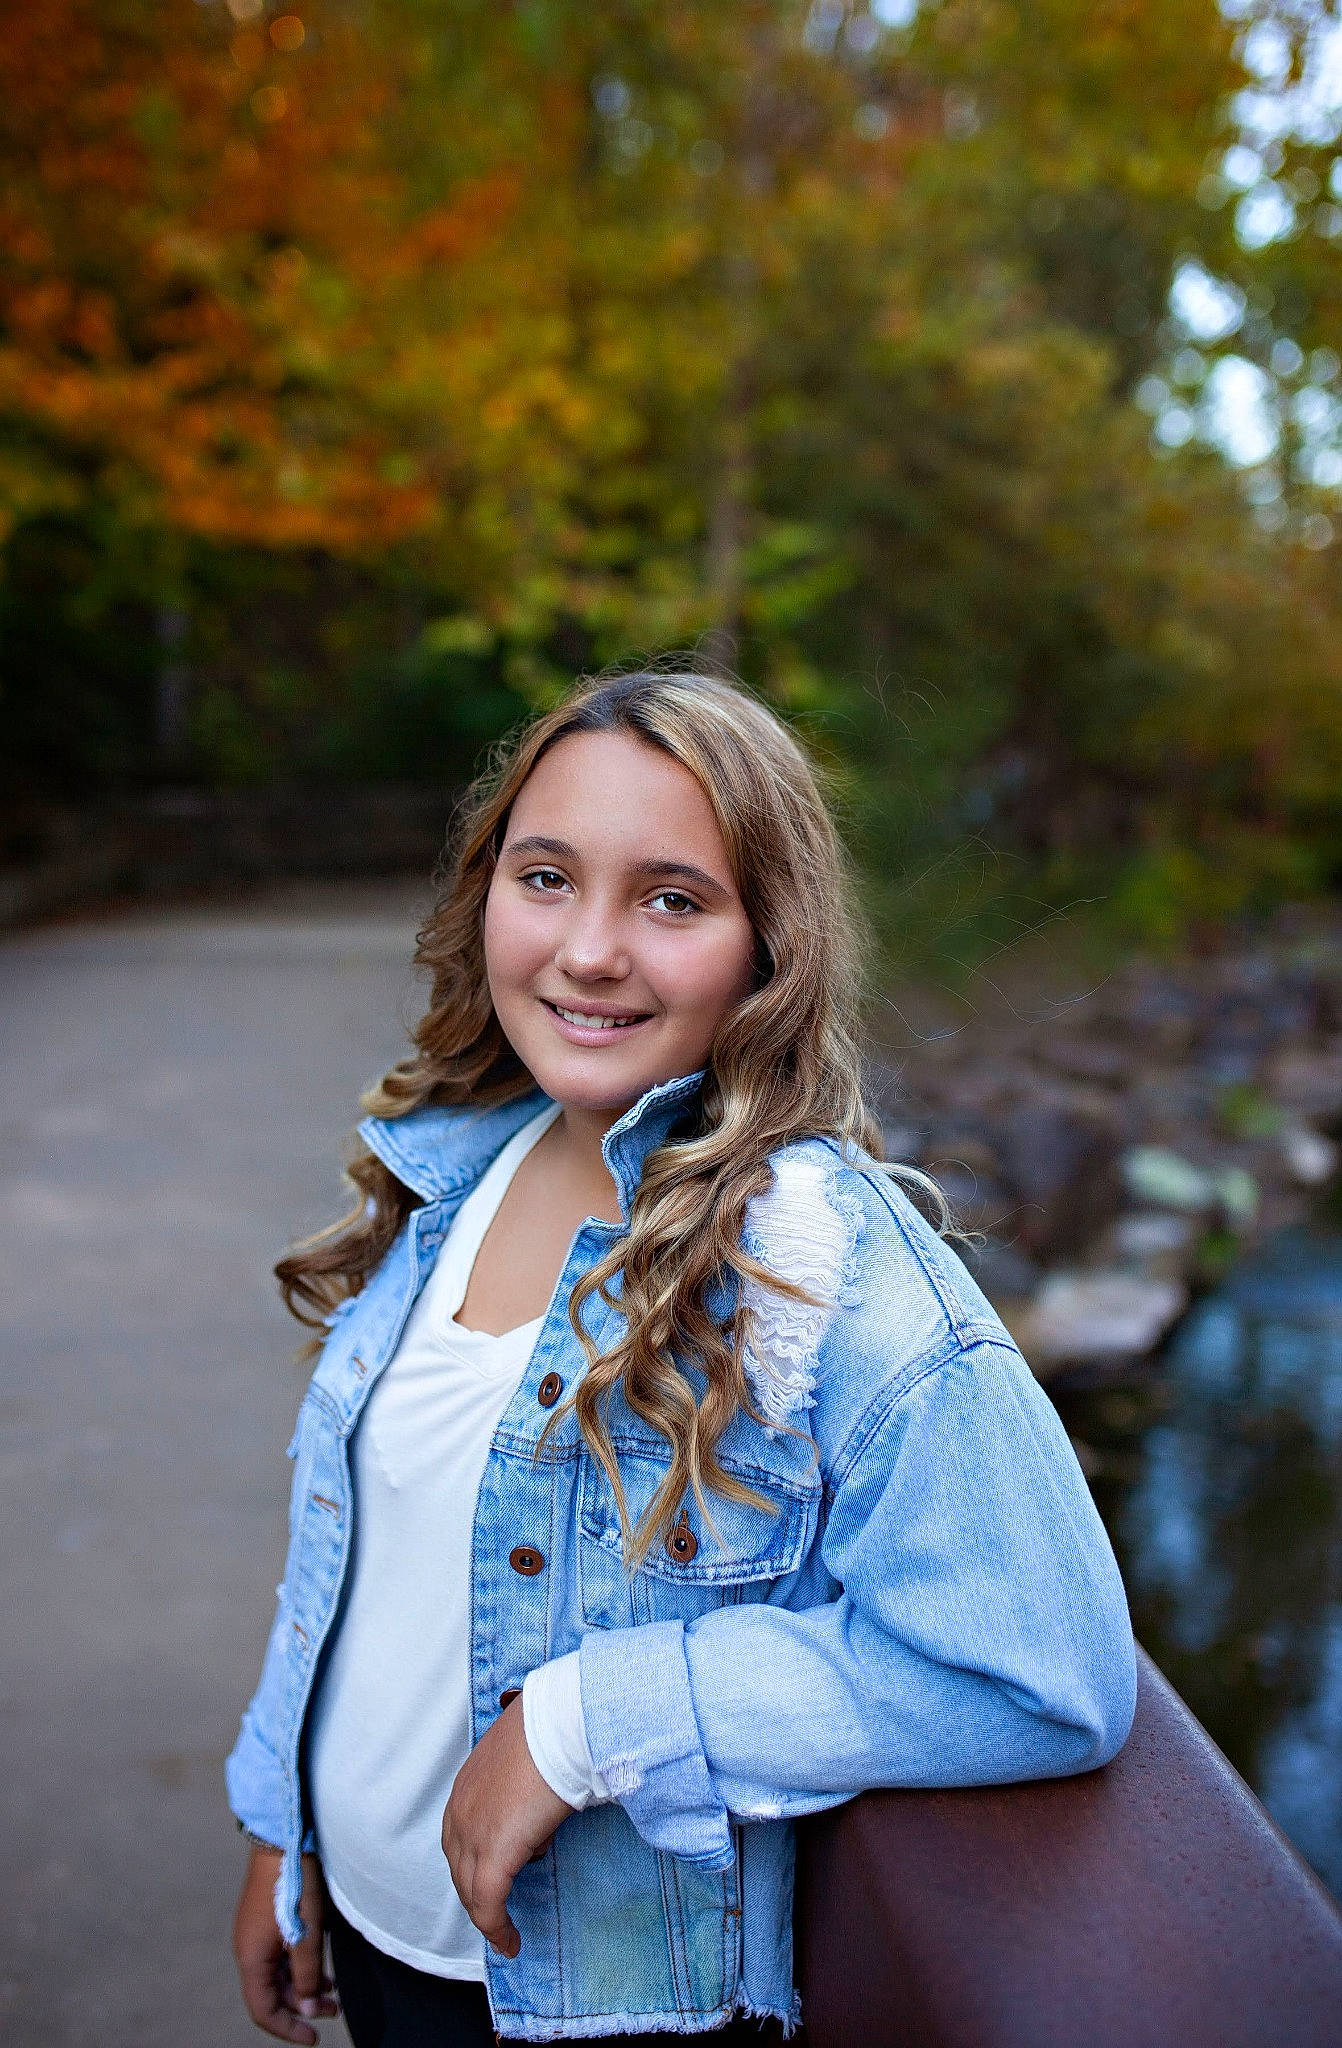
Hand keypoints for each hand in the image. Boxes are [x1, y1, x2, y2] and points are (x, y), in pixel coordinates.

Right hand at [233, 1845, 339, 2044]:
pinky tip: (321, 1968)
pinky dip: (299, 1968)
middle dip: (300, 2007)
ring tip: (331, 1993)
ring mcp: (256, 1933)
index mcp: (251, 1958)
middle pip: (271, 1994)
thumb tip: (305, 2007)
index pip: (263, 2010)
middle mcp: (248, 1949)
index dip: (288, 2028)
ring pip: (277, 1975)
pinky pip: (280, 1956)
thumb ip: (306, 1974)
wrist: (285, 1836)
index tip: (314, 2037)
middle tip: (331, 2011)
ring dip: (302, 1987)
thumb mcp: (307, 1934)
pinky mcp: (267, 1919)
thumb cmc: (296, 1882)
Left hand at [442, 1695, 573, 1958]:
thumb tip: (539, 1809)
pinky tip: (510, 1942)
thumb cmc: (552, 1732)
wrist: (560, 1725)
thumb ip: (520, 1784)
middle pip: (460, 1868)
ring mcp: (472, 1835)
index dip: (473, 1863)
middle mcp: (459, 1813)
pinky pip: (488, 1905)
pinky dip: (497, 1928)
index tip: (490, 1881)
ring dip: (487, 1913)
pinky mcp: (493, 1856)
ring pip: (471, 1891)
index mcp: (466, 1787)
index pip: (459, 1837)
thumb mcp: (525, 1758)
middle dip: (476, 1893)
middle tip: (498, 1912)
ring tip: (505, 1932)